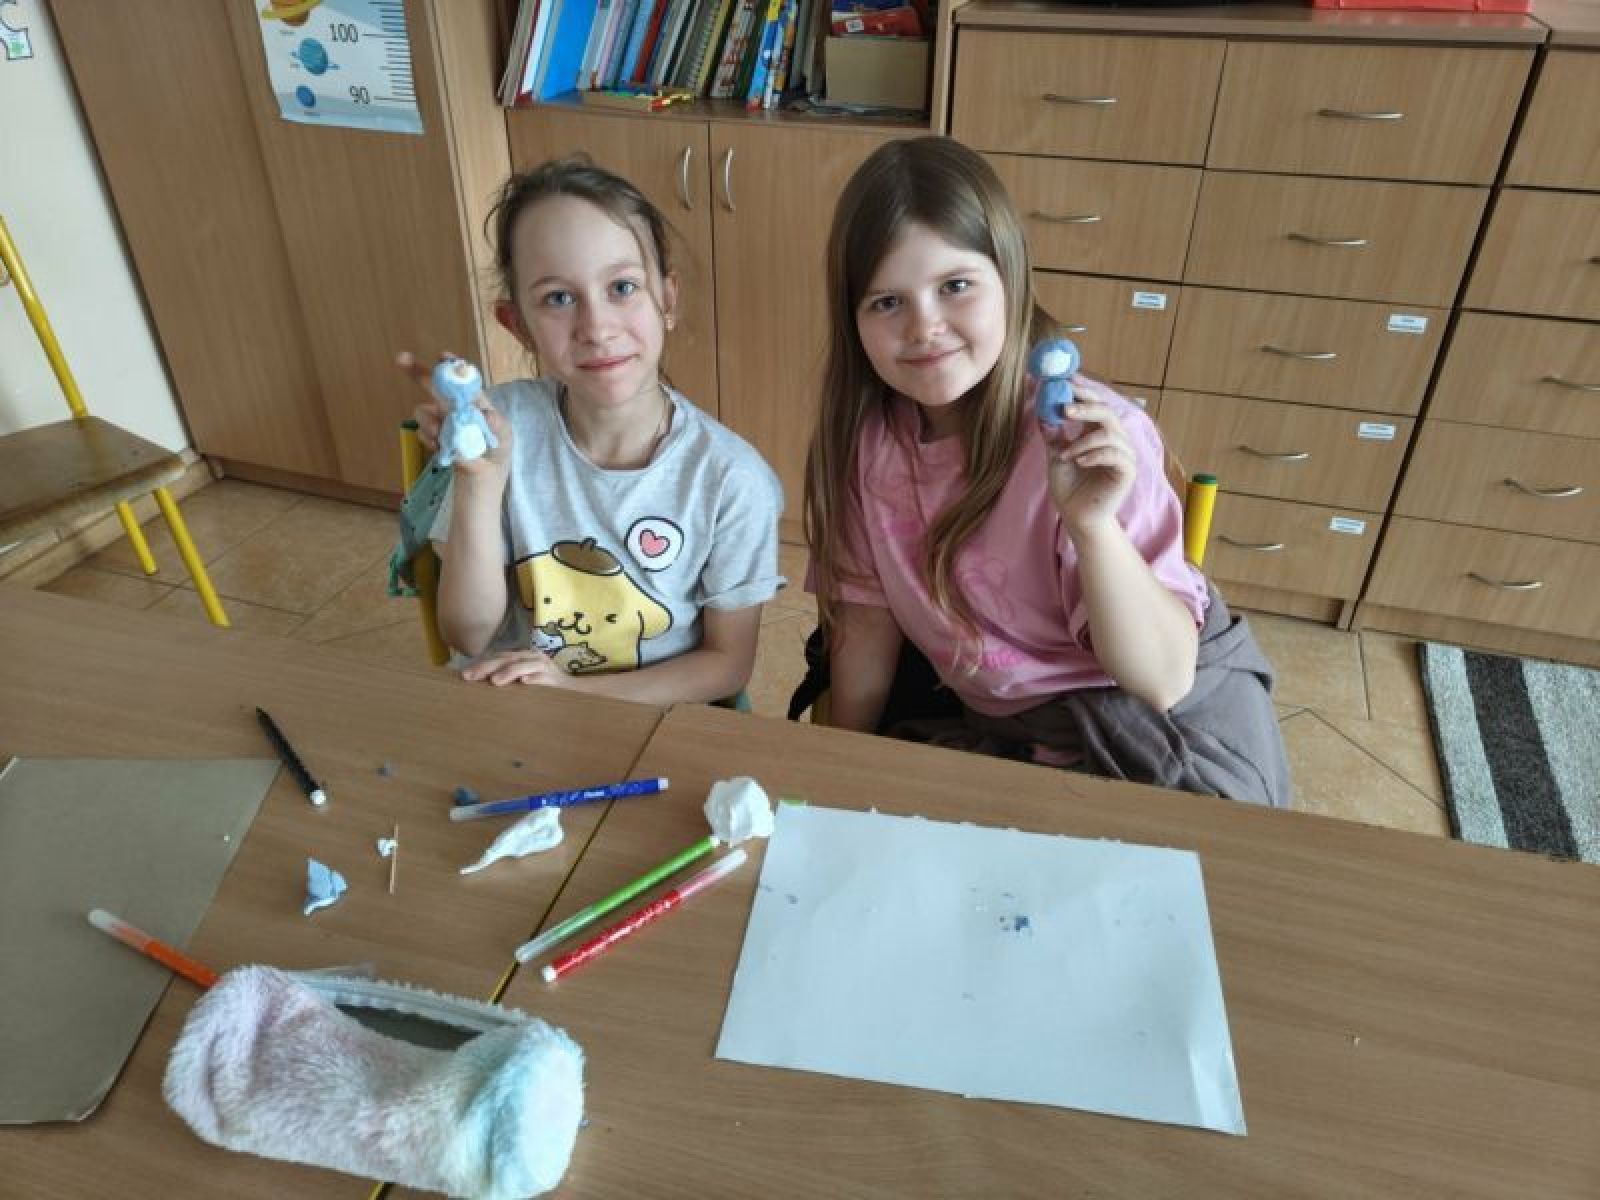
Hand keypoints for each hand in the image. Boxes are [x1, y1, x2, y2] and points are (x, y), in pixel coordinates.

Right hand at [395, 351, 511, 473]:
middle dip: (423, 375)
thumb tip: (483, 413)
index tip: (442, 357)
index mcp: (487, 416)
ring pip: (428, 411)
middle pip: (442, 391)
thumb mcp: (498, 454)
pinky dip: (426, 437)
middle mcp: (467, 418)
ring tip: (438, 440)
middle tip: (402, 360)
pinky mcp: (439, 442)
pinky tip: (437, 450)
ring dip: (428, 421)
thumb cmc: (489, 482)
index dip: (455, 369)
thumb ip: (491, 432)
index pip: (470, 387)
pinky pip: (425, 430)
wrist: (474, 505)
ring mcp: (451, 430)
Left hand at [461, 650, 579, 689]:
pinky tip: (525, 683)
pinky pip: (543, 677)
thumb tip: (482, 683)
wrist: (574, 692)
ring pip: (523, 666)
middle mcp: (532, 658)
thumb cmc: (544, 688)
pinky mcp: (555, 679)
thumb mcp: (523, 681)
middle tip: (470, 677)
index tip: (465, 675)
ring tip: (493, 681)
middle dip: (487, 668)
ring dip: (508, 673)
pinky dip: (534, 679)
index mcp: (523, 657)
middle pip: (507, 659)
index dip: (482, 665)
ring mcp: (544, 667)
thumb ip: (508, 679)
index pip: (499, 658)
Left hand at [1041, 394, 1136, 536]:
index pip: (1096, 404)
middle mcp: (1114, 440)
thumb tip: (1043, 410)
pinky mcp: (1127, 471)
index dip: (1085, 391)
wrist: (1076, 516)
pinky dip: (1094, 454)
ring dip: (1083, 441)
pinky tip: (1080, 462)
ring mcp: (1123, 455)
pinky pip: (1114, 454)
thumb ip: (1053, 434)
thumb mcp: (1056, 455)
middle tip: (1065, 408)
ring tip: (1066, 455)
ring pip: (1109, 433)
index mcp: (1099, 433)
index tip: (1067, 381)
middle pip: (1107, 411)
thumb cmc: (1069, 487)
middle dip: (1086, 406)